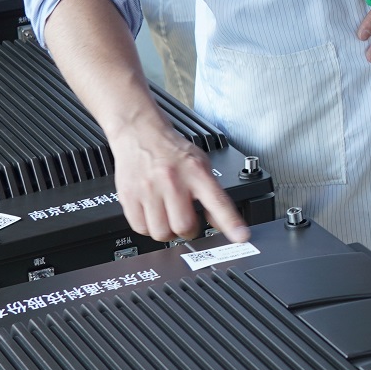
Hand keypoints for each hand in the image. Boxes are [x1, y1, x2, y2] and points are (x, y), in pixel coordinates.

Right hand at [111, 111, 250, 246]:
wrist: (139, 132)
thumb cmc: (171, 150)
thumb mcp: (200, 164)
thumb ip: (211, 193)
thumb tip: (219, 223)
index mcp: (195, 172)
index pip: (218, 201)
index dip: (231, 223)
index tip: (241, 237)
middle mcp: (172, 181)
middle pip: (184, 226)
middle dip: (188, 230)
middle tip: (186, 220)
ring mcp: (148, 189)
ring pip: (161, 232)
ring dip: (167, 231)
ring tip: (167, 217)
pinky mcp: (129, 196)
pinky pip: (141, 228)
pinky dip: (148, 227)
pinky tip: (152, 214)